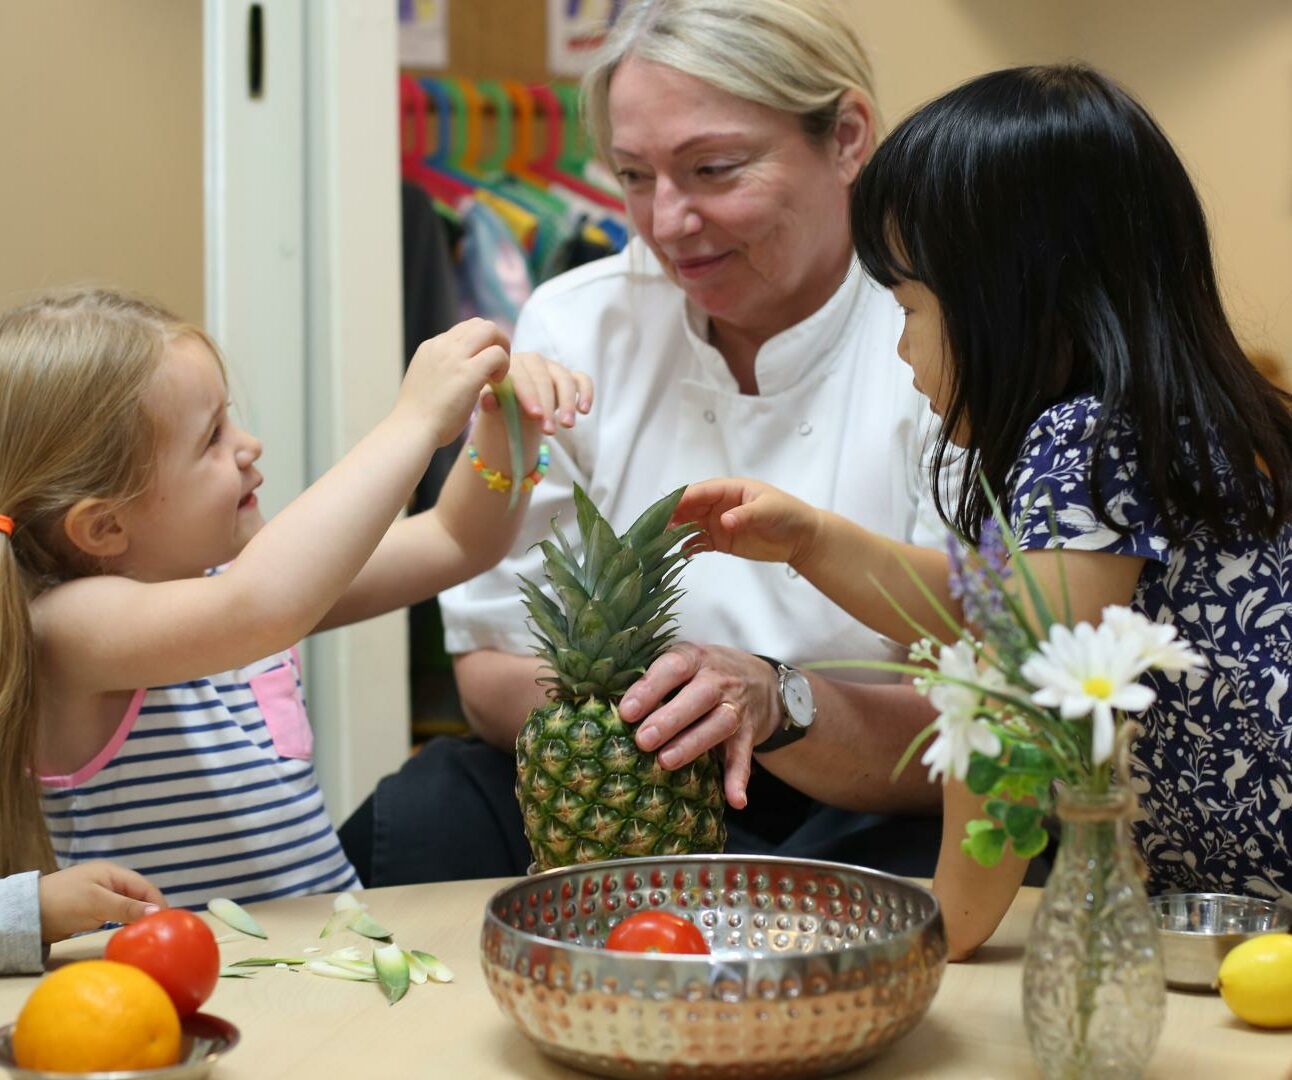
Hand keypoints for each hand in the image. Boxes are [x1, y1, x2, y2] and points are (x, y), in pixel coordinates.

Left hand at [38, 861, 166, 942]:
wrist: (28, 914)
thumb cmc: (63, 902)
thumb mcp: (97, 903)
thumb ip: (127, 907)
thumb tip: (157, 912)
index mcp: (114, 873)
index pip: (145, 887)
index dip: (158, 904)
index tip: (167, 923)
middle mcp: (110, 882)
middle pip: (139, 896)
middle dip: (150, 911)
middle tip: (159, 931)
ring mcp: (102, 896)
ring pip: (129, 906)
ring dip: (138, 918)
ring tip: (148, 934)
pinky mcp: (94, 910)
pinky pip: (117, 914)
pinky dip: (126, 922)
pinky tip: (130, 932)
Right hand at [400, 318, 511, 442]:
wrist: (411, 429)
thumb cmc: (420, 417)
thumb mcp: (427, 382)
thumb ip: (441, 371)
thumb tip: (455, 375)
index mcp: (431, 347)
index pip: (464, 329)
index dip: (480, 344)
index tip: (483, 365)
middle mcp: (442, 346)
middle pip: (480, 324)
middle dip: (496, 341)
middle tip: (496, 367)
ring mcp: (454, 356)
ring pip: (490, 330)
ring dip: (502, 349)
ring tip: (497, 374)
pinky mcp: (468, 372)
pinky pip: (497, 354)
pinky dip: (504, 366)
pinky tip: (497, 383)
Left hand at [478, 351, 593, 435]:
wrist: (511, 409)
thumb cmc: (499, 406)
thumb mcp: (492, 406)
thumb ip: (489, 402)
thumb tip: (489, 401)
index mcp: (510, 363)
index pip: (520, 375)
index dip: (529, 395)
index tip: (535, 416)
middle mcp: (532, 361)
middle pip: (544, 378)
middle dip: (548, 404)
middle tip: (549, 430)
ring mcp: (553, 367)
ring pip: (564, 378)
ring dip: (568, 402)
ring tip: (567, 425)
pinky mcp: (569, 376)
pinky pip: (582, 379)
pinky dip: (586, 392)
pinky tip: (584, 410)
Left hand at [617, 642, 782, 808]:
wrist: (758, 680)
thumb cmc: (701, 674)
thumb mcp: (681, 664)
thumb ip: (651, 681)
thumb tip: (601, 705)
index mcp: (696, 658)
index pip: (674, 667)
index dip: (650, 688)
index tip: (627, 711)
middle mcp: (719, 679)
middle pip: (700, 695)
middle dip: (670, 719)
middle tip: (642, 740)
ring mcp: (737, 706)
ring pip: (720, 724)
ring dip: (694, 744)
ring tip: (665, 762)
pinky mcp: (749, 733)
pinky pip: (744, 755)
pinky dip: (739, 778)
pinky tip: (734, 799)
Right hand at [673, 478, 822, 567]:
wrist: (801, 537)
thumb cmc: (787, 514)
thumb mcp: (768, 510)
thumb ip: (745, 515)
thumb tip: (724, 521)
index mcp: (729, 489)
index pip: (700, 491)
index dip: (683, 499)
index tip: (667, 508)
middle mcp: (720, 504)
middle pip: (690, 507)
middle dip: (673, 516)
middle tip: (657, 528)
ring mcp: (719, 523)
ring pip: (691, 524)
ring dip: (676, 531)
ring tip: (662, 541)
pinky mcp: (722, 540)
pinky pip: (699, 542)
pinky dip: (688, 547)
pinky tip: (680, 553)